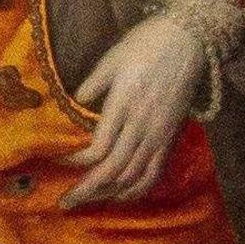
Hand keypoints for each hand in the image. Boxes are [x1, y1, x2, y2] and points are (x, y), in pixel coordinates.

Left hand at [61, 15, 208, 208]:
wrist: (188, 40)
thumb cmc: (145, 45)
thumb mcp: (111, 59)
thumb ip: (93, 84)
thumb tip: (75, 104)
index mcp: (124, 105)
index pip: (98, 149)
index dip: (75, 162)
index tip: (55, 162)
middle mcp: (143, 126)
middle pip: (113, 170)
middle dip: (87, 189)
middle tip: (65, 203)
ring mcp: (160, 134)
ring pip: (134, 176)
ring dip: (109, 194)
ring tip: (87, 201)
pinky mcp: (172, 137)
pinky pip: (155, 172)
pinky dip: (138, 189)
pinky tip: (122, 196)